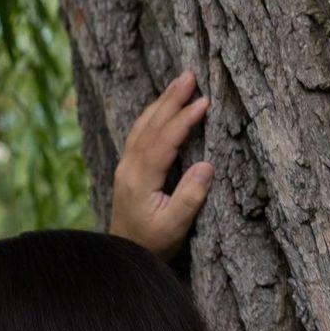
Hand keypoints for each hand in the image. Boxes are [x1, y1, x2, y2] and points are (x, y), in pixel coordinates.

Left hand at [110, 69, 212, 259]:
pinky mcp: (127, 169)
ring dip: (161, 102)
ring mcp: (125, 167)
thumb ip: (190, 197)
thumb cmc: (152, 244)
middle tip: (189, 74)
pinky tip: (162, 106)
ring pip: (143, 126)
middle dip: (171, 99)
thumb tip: (206, 165)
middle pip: (151, 125)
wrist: (123, 255)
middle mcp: (128, 168)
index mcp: (140, 180)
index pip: (164, 140)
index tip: (204, 102)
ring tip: (179, 82)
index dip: (184, 119)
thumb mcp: (175, 227)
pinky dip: (152, 115)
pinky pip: (139, 133)